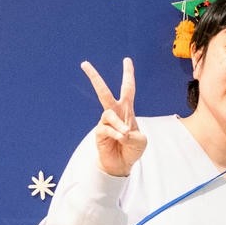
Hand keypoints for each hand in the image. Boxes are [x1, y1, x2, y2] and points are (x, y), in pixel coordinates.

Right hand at [82, 58, 146, 176]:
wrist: (122, 164)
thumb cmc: (132, 149)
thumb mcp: (141, 140)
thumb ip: (134, 134)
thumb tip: (121, 131)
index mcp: (127, 110)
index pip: (127, 88)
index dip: (128, 74)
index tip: (127, 60)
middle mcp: (114, 113)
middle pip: (103, 92)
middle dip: (94, 77)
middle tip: (84, 63)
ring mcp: (105, 122)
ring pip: (109, 114)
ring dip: (119, 124)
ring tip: (125, 135)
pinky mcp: (99, 132)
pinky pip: (106, 128)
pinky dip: (115, 133)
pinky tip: (121, 139)